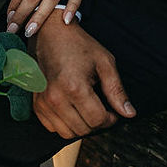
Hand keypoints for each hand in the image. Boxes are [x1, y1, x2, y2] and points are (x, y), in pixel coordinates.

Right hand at [31, 11, 135, 138]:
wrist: (50, 33)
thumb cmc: (79, 45)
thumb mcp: (104, 63)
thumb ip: (116, 90)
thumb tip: (130, 113)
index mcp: (75, 87)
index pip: (97, 120)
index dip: (111, 118)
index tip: (113, 111)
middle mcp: (55, 98)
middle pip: (83, 129)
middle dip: (97, 123)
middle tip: (101, 108)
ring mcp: (43, 102)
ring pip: (68, 133)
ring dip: (81, 126)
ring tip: (86, 109)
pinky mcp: (36, 104)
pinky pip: (53, 128)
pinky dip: (65, 124)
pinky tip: (72, 109)